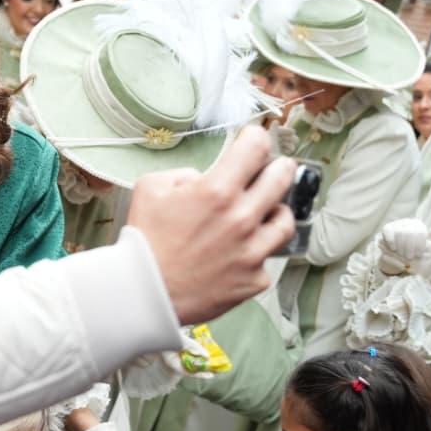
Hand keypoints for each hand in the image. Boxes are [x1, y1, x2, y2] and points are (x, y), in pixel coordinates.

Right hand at [126, 125, 295, 324]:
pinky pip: (266, 259)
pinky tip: (240, 253)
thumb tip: (202, 179)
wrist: (145, 292)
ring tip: (264, 213)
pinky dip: (256, 253)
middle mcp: (242, 218)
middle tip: (273, 168)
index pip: (257, 147)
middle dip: (278, 167)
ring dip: (275, 211)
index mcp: (217, 190)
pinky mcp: (254, 279)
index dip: (256, 138)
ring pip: (285, 220)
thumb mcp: (150, 188)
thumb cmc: (145, 241)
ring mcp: (252, 251)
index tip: (253, 141)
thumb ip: (182, 174)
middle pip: (283, 177)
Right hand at [376, 217, 429, 275]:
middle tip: (410, 257)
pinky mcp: (387, 228)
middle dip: (410, 247)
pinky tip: (393, 248)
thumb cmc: (419, 254)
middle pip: (410, 232)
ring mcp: (397, 224)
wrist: (400, 259)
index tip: (419, 254)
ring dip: (401, 246)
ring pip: (399, 232)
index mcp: (420, 226)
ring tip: (402, 255)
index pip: (420, 231)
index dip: (419, 244)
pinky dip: (391, 240)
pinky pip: (388, 230)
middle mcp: (409, 222)